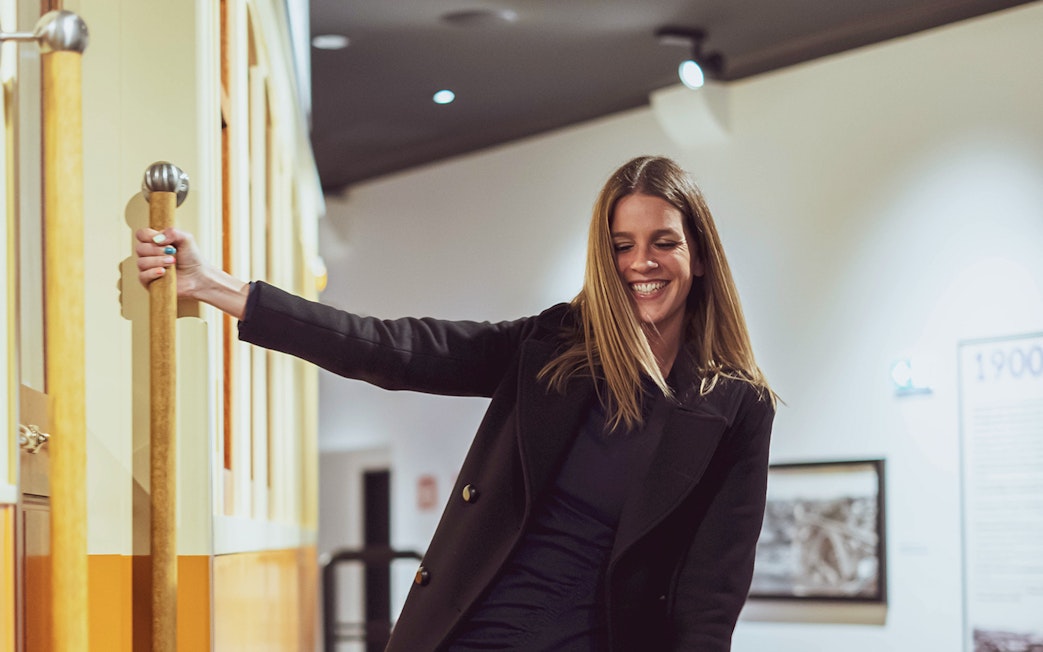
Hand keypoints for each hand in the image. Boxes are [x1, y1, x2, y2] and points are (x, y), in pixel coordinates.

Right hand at [133, 227, 249, 318]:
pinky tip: (163, 272)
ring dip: (158, 261)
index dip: (148, 236)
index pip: (141, 234)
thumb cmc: (192, 258)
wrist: (199, 276)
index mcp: (155, 243)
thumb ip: (172, 232)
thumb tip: (156, 239)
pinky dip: (153, 272)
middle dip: (156, 250)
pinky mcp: (150, 282)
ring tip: (172, 262)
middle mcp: (149, 255)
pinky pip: (142, 276)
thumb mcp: (186, 239)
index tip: (163, 241)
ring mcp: (148, 269)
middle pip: (140, 248)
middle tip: (172, 252)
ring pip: (141, 262)